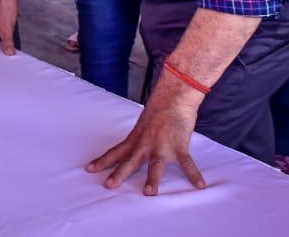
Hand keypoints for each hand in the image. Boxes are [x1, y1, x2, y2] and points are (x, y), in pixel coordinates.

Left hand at [86, 77, 205, 194]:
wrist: (174, 96)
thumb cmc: (159, 108)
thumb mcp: (143, 124)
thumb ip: (140, 139)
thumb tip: (136, 148)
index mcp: (136, 139)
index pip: (116, 151)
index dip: (102, 161)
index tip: (89, 169)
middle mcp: (146, 144)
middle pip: (130, 161)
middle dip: (119, 174)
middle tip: (108, 185)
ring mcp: (162, 146)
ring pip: (155, 164)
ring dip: (152, 179)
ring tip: (149, 193)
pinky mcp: (179, 146)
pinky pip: (187, 163)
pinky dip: (194, 174)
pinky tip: (200, 185)